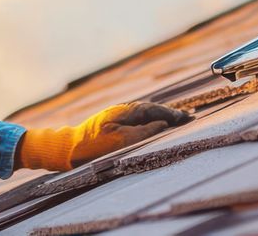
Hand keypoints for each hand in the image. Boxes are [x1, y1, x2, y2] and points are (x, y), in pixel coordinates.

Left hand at [16, 101, 192, 170]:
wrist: (68, 148)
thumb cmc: (92, 146)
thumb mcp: (120, 141)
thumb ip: (143, 132)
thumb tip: (162, 124)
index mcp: (125, 112)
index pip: (153, 109)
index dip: (171, 113)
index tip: (186, 118)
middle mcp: (123, 111)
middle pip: (151, 109)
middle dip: (170, 114)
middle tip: (189, 118)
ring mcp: (118, 117)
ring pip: (145, 114)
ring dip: (162, 117)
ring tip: (179, 121)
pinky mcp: (115, 125)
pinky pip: (139, 120)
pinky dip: (152, 122)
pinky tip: (158, 126)